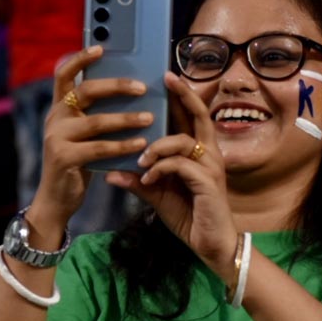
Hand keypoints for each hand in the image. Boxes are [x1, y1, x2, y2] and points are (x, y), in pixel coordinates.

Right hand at [31, 46, 152, 228]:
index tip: (101, 48)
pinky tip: (141, 143)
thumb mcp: (82, 135)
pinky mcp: (64, 157)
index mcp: (59, 109)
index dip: (80, 58)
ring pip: (96, 121)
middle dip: (116, 86)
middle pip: (85, 91)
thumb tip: (129, 92)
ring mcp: (57, 138)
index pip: (63, 74)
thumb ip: (94, 115)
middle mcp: (55, 119)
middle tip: (142, 87)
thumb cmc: (77, 164)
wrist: (56, 199)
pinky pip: (99, 148)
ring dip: (126, 118)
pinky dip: (122, 145)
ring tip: (150, 117)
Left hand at [106, 72, 237, 279]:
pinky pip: (180, 165)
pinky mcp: (208, 182)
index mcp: (197, 152)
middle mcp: (209, 153)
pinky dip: (160, 169)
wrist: (210, 244)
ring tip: (140, 160)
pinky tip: (146, 178)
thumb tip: (110, 172)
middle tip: (166, 78)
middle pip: (198, 115)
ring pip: (183, 141)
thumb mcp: (157, 195)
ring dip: (157, 147)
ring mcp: (211, 167)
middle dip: (183, 95)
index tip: (165, 76)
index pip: (189, 117)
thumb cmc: (187, 215)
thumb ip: (137, 181)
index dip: (180, 96)